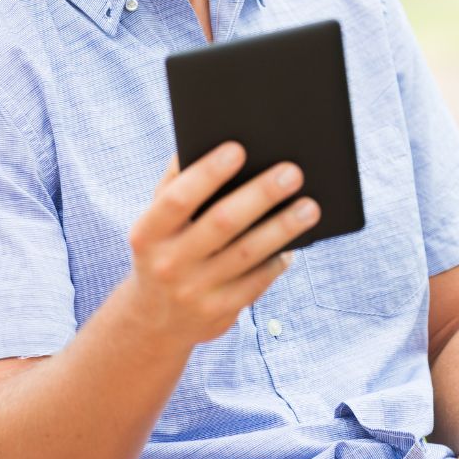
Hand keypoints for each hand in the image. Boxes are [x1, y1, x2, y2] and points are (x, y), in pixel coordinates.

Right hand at [124, 142, 318, 346]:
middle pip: (221, 223)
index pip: (178, 199)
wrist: (154, 319)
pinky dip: (277, 260)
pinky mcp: (218, 313)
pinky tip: (296, 242)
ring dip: (282, 228)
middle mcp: (168, 263)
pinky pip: (256, 283)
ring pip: (246, 254)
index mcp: (148, 232)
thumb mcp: (156, 221)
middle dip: (260, 195)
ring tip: (310, 207)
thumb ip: (175, 183)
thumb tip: (207, 139)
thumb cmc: (164, 248)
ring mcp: (194, 292)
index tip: (239, 148)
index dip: (207, 173)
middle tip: (292, 172)